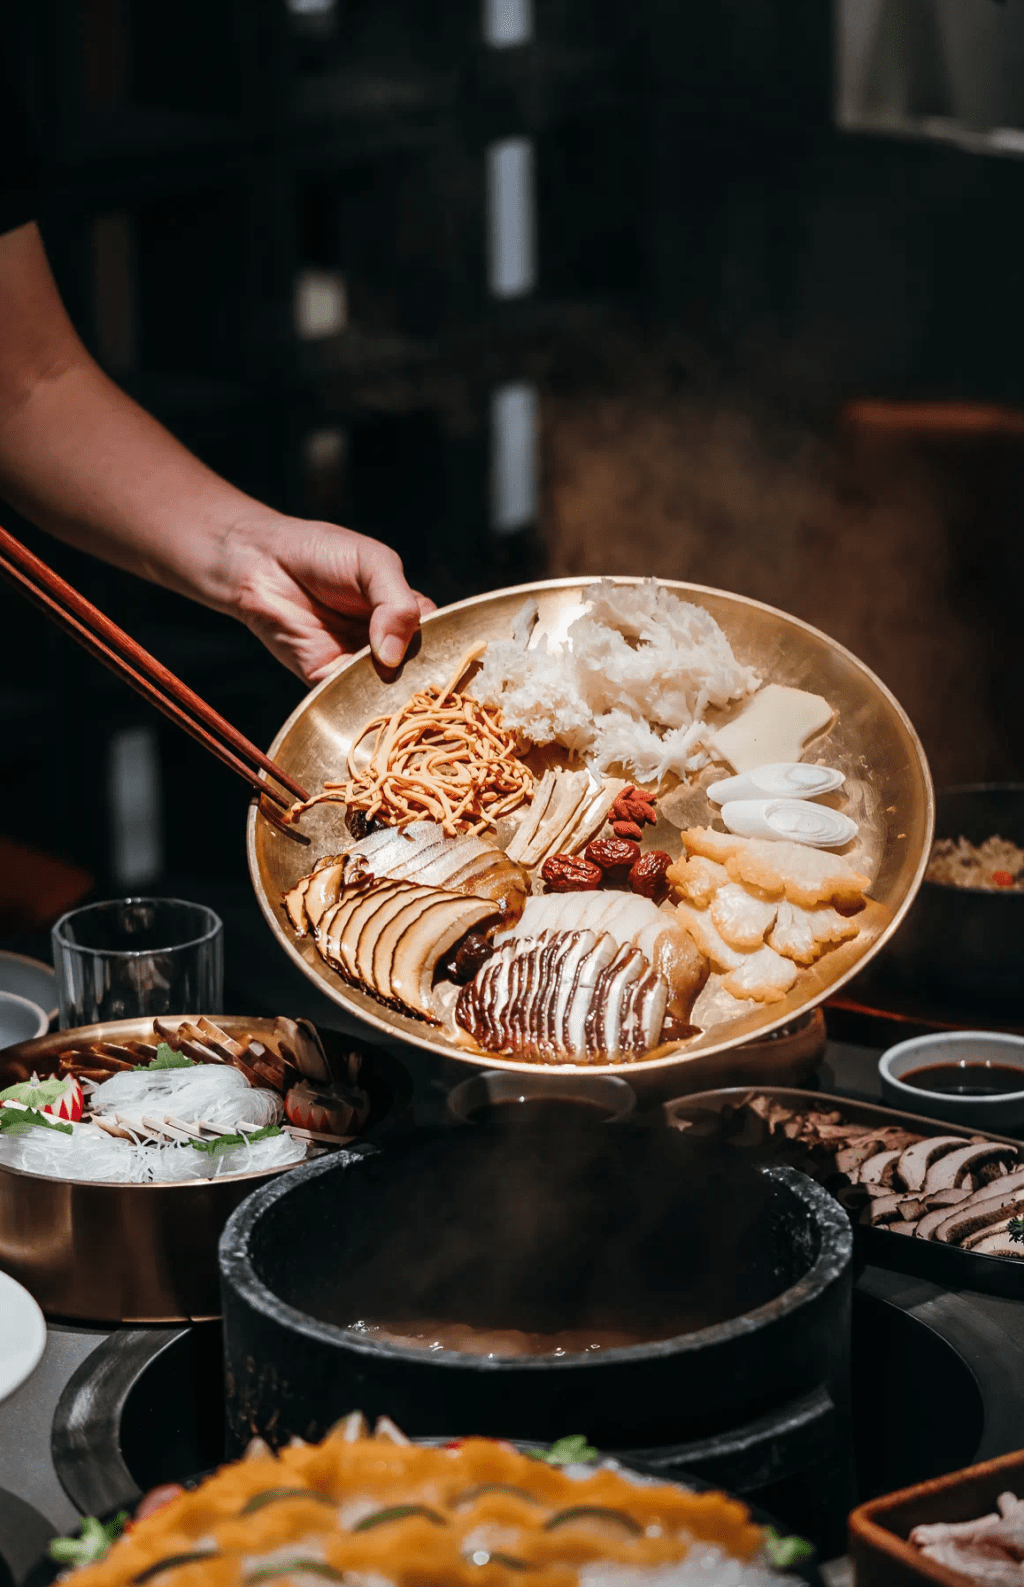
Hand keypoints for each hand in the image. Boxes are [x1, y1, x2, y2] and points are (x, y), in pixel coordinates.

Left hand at [225, 512, 434, 684]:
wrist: (262, 562)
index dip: (446, 648)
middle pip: (417, 669)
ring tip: (400, 695)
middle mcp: (386, 642)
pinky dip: (360, 700)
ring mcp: (358, 663)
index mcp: (404, 612)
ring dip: (394, 695)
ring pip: (388, 690)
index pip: (439, 636)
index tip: (456, 662)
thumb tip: (394, 655)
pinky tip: (368, 697)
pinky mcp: (327, 679)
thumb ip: (396, 602)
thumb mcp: (373, 563)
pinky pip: (351, 697)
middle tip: (429, 686)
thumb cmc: (320, 552)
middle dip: (422, 679)